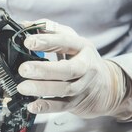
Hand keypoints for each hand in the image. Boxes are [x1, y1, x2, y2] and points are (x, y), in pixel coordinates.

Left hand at [16, 19, 131, 119]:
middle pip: (67, 69)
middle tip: (24, 69)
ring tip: (23, 87)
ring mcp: (82, 86)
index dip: (47, 41)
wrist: (108, 86)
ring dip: (42, 88)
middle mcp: (85, 67)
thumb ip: (49, 30)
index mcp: (82, 47)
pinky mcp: (76, 103)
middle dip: (44, 70)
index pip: (66, 42)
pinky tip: (32, 105)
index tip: (28, 41)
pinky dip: (46, 107)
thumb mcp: (72, 40)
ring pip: (63, 89)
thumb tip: (25, 24)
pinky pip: (61, 106)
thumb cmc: (82, 58)